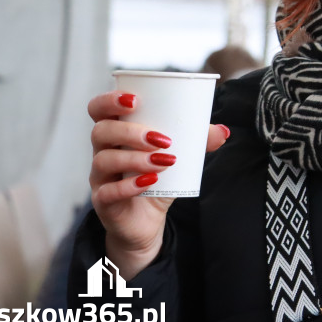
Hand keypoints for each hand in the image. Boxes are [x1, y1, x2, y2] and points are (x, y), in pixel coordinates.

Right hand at [87, 91, 229, 278]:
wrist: (146, 221)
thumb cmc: (158, 179)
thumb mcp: (178, 157)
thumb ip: (198, 141)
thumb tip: (223, 131)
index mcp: (116, 133)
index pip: (98, 109)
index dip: (109, 100)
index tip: (135, 100)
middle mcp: (103, 151)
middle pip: (101, 132)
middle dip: (130, 131)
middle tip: (162, 139)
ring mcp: (100, 177)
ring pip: (104, 160)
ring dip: (136, 158)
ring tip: (165, 161)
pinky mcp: (103, 202)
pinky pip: (107, 192)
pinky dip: (129, 186)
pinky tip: (150, 182)